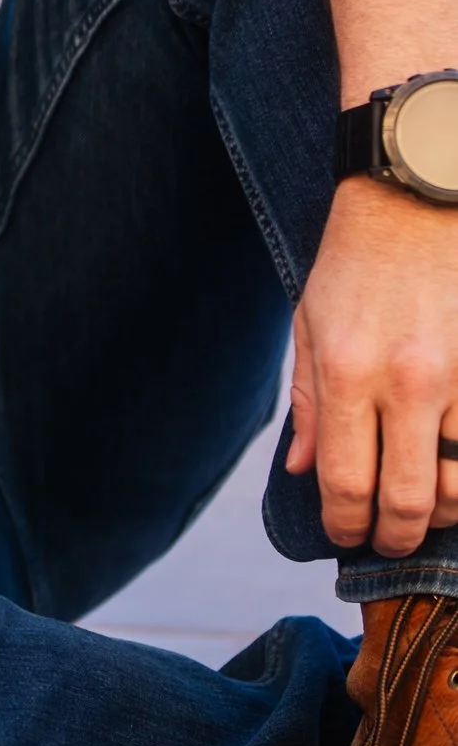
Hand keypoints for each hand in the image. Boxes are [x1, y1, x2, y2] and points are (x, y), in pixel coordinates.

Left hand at [287, 182, 457, 557]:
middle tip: (387, 542)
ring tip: (424, 512)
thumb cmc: (355, 264)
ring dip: (441, 513)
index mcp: (348, 372)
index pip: (345, 481)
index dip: (344, 523)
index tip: (344, 534)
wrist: (417, 203)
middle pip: (408, 499)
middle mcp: (406, 381)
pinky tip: (451, 475)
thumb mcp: (310, 326)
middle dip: (395, 537)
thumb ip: (309, 404)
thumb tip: (303, 472)